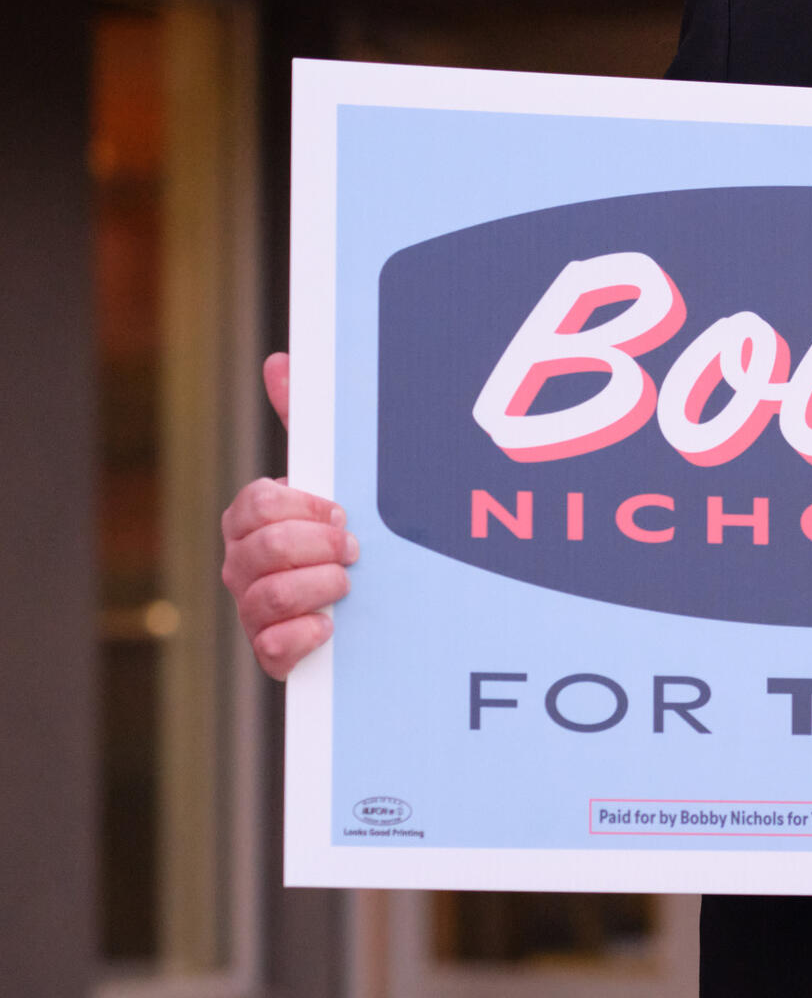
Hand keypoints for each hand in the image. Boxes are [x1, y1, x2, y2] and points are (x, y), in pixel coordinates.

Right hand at [218, 352, 357, 679]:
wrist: (367, 605)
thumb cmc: (339, 530)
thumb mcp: (328, 475)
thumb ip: (304, 421)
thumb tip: (280, 360)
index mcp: (250, 520)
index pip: (259, 502)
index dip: (306, 507)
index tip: (341, 512)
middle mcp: (241, 565)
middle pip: (266, 547)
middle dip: (321, 546)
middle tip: (354, 549)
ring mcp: (250, 611)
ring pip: (271, 595)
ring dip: (322, 586)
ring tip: (346, 584)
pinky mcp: (268, 655)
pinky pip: (273, 647)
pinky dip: (308, 634)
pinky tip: (331, 626)